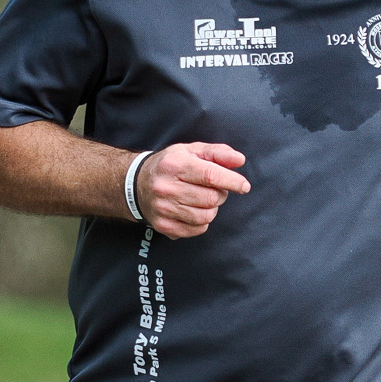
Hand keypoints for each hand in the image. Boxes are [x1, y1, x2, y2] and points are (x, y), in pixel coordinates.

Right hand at [135, 144, 249, 238]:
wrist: (136, 184)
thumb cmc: (170, 165)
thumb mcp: (191, 151)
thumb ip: (218, 153)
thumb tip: (240, 160)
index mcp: (175, 165)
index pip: (210, 175)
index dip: (232, 181)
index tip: (244, 185)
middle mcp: (166, 187)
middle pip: (211, 198)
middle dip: (220, 194)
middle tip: (213, 189)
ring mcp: (163, 208)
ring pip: (206, 216)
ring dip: (212, 208)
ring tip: (203, 199)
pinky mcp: (164, 225)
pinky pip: (197, 229)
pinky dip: (202, 222)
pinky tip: (194, 210)